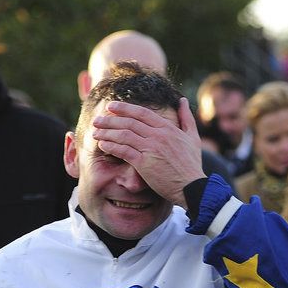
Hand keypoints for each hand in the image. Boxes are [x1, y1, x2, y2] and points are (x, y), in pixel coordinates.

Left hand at [91, 97, 205, 207]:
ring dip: (107, 132)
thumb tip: (182, 100)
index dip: (124, 108)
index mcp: (168, 128)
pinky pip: (123, 151)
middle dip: (110, 119)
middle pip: (129, 122)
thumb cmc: (191, 164)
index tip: (111, 106)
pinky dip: (111, 146)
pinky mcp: (144, 163)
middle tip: (97, 119)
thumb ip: (186, 118)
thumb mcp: (192, 137)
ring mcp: (151, 148)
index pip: (142, 113)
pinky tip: (102, 145)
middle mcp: (158, 135)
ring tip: (95, 132)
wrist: (192, 187)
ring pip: (123, 135)